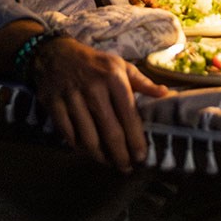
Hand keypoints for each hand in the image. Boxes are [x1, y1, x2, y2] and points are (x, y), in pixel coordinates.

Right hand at [32, 37, 167, 171]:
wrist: (56, 53)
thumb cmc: (95, 63)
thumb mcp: (121, 66)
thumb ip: (143, 82)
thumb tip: (166, 94)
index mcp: (115, 79)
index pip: (129, 116)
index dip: (136, 140)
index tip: (141, 157)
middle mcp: (94, 89)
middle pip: (110, 133)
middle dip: (120, 156)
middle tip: (126, 168)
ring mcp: (72, 98)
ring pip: (88, 138)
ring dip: (100, 156)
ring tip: (108, 163)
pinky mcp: (54, 104)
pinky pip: (68, 134)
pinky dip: (78, 146)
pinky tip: (86, 150)